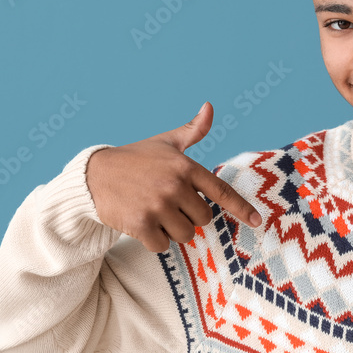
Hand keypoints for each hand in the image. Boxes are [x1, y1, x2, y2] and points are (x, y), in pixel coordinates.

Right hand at [86, 102, 261, 251]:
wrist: (94, 175)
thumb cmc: (136, 159)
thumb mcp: (166, 142)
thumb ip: (193, 130)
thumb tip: (209, 107)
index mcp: (185, 166)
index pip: (221, 191)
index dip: (242, 208)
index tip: (258, 221)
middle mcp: (174, 185)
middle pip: (203, 219)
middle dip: (189, 216)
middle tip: (168, 203)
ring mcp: (158, 205)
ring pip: (185, 234)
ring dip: (172, 230)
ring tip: (154, 212)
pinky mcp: (140, 224)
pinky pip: (162, 245)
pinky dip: (154, 240)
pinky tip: (142, 223)